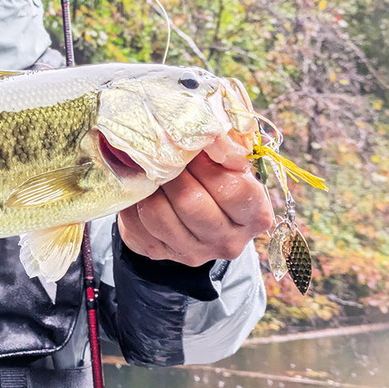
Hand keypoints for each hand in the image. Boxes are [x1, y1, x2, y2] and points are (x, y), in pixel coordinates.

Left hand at [117, 153, 273, 266]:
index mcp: (255, 216)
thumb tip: (213, 135)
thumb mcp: (231, 163)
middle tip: (165, 152)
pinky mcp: (159, 253)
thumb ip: (227, 148)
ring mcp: (192, 252)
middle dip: (173, 171)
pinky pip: (136, 222)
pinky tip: (139, 186)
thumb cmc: (215, 178)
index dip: (209, 164)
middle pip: (192, 203)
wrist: (186, 214)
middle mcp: (227, 241)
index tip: (194, 145)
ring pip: (158, 213)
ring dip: (149, 184)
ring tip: (151, 167)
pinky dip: (133, 199)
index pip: (235, 191)